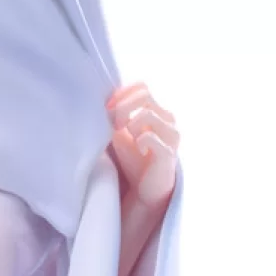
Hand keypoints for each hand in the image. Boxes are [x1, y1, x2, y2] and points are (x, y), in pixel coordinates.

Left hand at [106, 82, 178, 206]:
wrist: (146, 188)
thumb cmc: (135, 158)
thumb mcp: (120, 133)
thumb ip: (115, 116)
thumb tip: (104, 101)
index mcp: (157, 111)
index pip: (142, 86)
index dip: (122, 94)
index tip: (108, 110)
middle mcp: (168, 119)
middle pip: (145, 95)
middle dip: (123, 108)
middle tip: (114, 125)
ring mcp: (171, 135)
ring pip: (147, 113)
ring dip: (130, 124)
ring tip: (128, 137)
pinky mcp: (168, 153)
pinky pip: (149, 137)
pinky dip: (139, 141)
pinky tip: (139, 150)